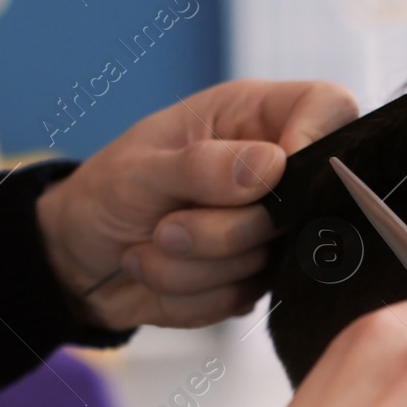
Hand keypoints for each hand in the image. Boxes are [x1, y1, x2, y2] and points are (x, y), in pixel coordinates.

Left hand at [33, 79, 357, 330]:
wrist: (78, 260)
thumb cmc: (105, 194)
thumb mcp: (138, 170)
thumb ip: (201, 166)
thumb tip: (272, 166)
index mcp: (252, 117)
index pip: (327, 108)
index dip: (315, 141)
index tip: (272, 177)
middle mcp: (273, 172)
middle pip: (298, 205)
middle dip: (220, 230)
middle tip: (165, 226)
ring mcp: (271, 231)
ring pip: (266, 261)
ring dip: (192, 266)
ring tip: (152, 245)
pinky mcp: (258, 278)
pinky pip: (243, 298)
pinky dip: (190, 294)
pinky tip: (163, 273)